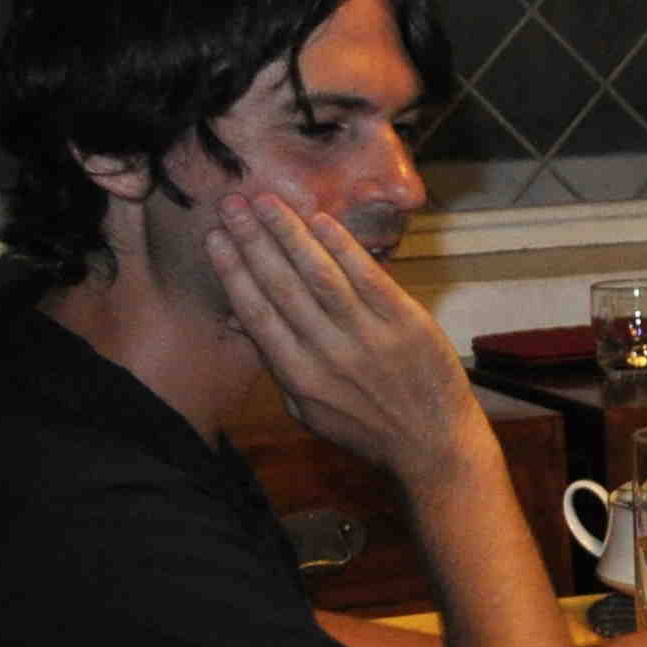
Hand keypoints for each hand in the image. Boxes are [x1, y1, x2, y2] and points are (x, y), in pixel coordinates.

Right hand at [204, 194, 487, 484]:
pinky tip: (320, 220)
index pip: (256, 314)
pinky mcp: (407, 323)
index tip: (213, 238)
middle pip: (281, 287)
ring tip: (267, 202)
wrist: (433, 445)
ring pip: (320, 275)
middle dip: (252, 241)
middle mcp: (329, 354)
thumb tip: (240, 321)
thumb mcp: (308, 409)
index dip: (232, 272)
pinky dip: (342, 246)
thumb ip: (276, 365)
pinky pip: (369, 277)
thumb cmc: (365, 426)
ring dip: (289, 234)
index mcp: (298, 376)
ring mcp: (369, 337)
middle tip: (231, 203)